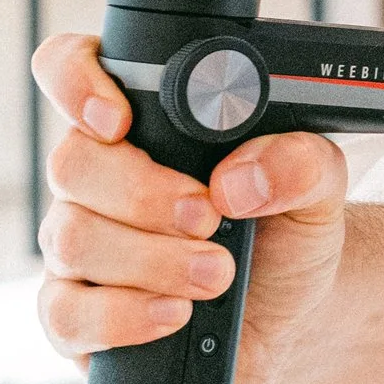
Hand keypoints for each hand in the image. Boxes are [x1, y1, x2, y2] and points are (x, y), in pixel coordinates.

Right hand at [34, 30, 350, 383]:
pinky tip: (174, 314)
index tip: (120, 120)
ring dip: (151, 261)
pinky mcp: (76, 312)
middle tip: (209, 216)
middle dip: (143, 194)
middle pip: (72, 163)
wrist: (293, 309)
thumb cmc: (287, 228)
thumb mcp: (319, 185)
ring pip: (71, 239)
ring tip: (218, 273)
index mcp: (143, 120)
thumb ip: (300, 161)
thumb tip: (239, 179)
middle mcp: (97, 176)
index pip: (70, 67)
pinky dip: (125, 316)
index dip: (76, 83)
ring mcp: (78, 244)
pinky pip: (65, 313)